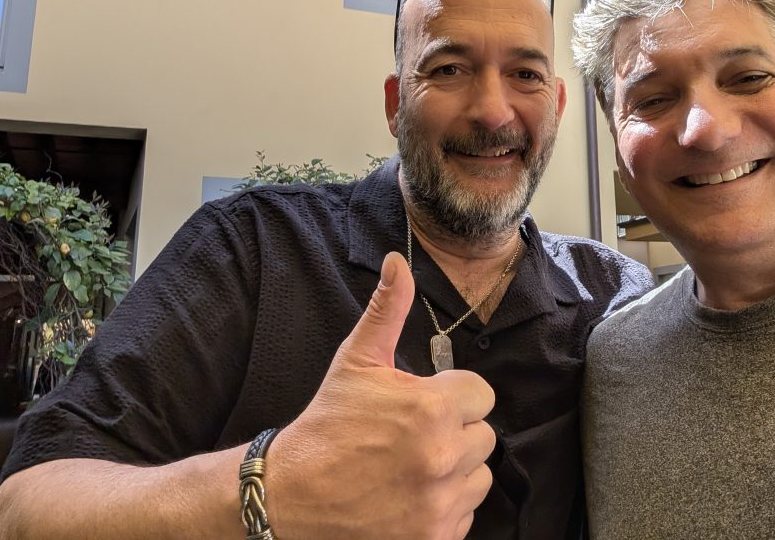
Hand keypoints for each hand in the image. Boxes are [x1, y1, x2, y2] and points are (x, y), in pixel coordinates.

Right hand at [268, 252, 495, 539]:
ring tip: (413, 465)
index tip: (425, 404)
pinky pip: (465, 515)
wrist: (290, 496)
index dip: (454, 396)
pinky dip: (445, 507)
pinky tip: (411, 496)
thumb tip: (398, 261)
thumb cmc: (328, 425)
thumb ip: (388, 309)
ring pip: (479, 477)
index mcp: (433, 408)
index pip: (482, 394)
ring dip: (456, 471)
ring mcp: (441, 503)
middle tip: (414, 436)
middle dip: (456, 432)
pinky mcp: (435, 537)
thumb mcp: (356, 361)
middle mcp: (444, 456)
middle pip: (484, 436)